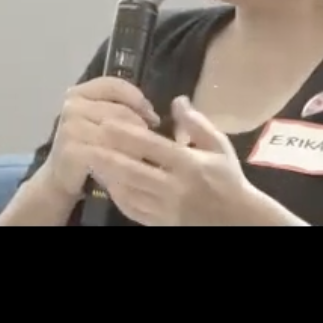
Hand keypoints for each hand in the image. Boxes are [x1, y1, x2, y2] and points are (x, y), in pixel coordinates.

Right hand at [44, 77, 159, 196]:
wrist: (61, 177)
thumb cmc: (88, 147)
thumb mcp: (103, 121)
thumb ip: (121, 109)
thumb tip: (153, 114)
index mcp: (79, 94)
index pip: (113, 85)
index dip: (137, 98)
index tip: (152, 115)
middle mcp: (72, 107)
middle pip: (120, 111)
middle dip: (141, 127)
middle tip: (153, 142)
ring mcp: (71, 129)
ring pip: (117, 133)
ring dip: (136, 146)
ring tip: (145, 156)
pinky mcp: (72, 151)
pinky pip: (108, 154)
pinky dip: (124, 161)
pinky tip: (131, 167)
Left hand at [77, 96, 252, 225]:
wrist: (236, 219)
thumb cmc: (228, 178)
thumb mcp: (219, 146)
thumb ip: (197, 124)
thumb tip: (177, 100)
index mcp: (190, 164)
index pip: (151, 146)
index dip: (126, 134)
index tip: (106, 122)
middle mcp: (174, 186)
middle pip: (132, 169)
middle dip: (106, 155)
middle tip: (86, 141)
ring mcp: (165, 207)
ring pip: (127, 190)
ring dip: (107, 174)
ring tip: (91, 159)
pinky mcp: (159, 222)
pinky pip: (130, 208)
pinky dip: (116, 194)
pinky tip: (108, 181)